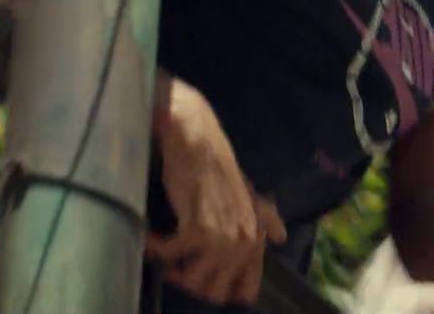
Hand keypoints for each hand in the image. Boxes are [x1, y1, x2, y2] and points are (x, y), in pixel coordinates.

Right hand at [147, 78, 287, 304]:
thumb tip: (282, 237)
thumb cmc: (218, 167)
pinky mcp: (198, 230)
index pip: (247, 288)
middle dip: (192, 282)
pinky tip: (151, 236)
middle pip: (215, 292)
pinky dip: (156, 248)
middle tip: (177, 265)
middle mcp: (244, 243)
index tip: (202, 278)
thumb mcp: (247, 193)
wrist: (198, 140)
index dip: (224, 292)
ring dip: (173, 269)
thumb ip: (264, 217)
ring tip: (165, 249)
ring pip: (192, 281)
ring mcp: (222, 239)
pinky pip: (170, 256)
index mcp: (256, 237)